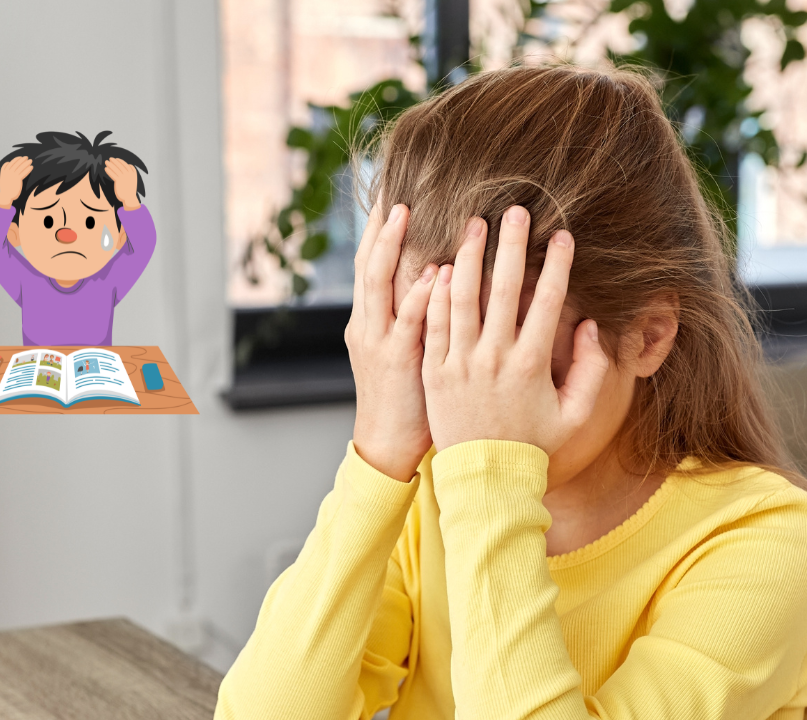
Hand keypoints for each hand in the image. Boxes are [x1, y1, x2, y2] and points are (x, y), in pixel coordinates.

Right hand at [0, 155, 31, 208]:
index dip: (17, 159)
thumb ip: (5, 169)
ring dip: (26, 163)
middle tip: (27, 157)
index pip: (11, 162)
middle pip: (17, 164)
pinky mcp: (17, 179)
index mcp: (4, 171)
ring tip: (30, 161)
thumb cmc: (5, 187)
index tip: (20, 157)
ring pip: (21, 167)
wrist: (6, 195)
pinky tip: (31, 167)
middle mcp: (8, 172)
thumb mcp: (3, 176)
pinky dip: (28, 169)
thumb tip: (8, 162)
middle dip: (22, 160)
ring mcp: (13, 175)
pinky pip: (24, 172)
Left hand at [105, 157, 139, 209]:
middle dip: (114, 161)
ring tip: (106, 162)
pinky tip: (105, 169)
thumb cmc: (130, 188)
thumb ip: (131, 172)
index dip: (120, 161)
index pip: (125, 165)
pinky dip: (109, 171)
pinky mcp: (119, 181)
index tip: (116, 159)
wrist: (129, 197)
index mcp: (132, 173)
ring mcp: (124, 177)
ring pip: (116, 169)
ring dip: (110, 165)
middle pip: (120, 166)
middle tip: (110, 158)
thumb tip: (129, 164)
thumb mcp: (133, 179)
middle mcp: (128, 174)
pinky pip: (113, 174)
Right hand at [345, 202, 436, 481]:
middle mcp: (367, 323)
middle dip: (378, 224)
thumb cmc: (408, 400)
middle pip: (367, 260)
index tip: (392, 189)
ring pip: (377, 282)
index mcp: (370, 319)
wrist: (387, 447)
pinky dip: (416, 295)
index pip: (371, 261)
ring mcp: (377, 341)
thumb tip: (439, 274)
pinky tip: (431, 272)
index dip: (379, 226)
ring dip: (392, 245)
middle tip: (392, 185)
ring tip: (403, 211)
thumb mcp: (405, 350)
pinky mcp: (396, 362)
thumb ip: (415, 314)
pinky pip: (406, 322)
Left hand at [421, 207, 609, 456]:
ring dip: (470, 257)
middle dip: (511, 245)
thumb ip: (592, 371)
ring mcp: (460, 364)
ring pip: (462, 299)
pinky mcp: (434, 373)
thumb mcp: (575, 416)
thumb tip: (589, 326)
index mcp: (531, 365)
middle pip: (503, 289)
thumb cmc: (534, 446)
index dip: (557, 265)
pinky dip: (438, 294)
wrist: (485, 480)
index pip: (547, 302)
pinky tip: (443, 266)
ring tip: (474, 224)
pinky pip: (434, 325)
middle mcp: (494, 359)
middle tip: (516, 210)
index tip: (562, 234)